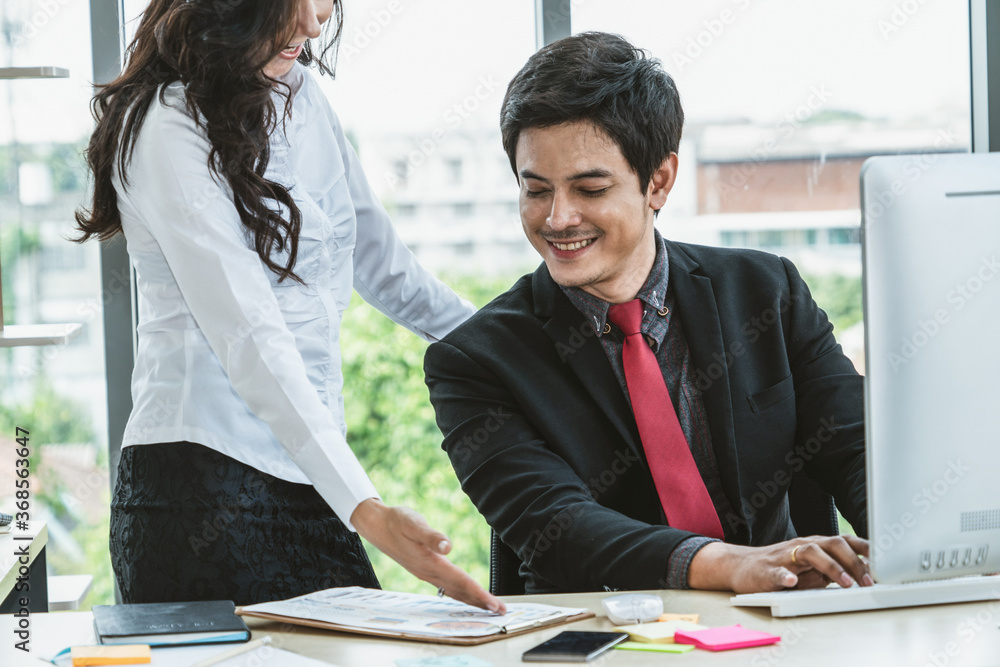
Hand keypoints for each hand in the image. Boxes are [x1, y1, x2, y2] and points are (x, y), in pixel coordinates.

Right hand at [350, 498, 506, 613]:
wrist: (377, 525)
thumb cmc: (396, 521)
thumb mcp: (413, 523)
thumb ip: (431, 536)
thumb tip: (448, 546)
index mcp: (429, 562)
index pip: (460, 582)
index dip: (479, 594)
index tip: (495, 604)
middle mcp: (428, 572)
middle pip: (460, 591)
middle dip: (481, 602)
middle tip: (501, 611)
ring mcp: (425, 574)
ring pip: (453, 591)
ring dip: (472, 600)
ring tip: (488, 608)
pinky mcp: (424, 570)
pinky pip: (446, 587)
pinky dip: (460, 593)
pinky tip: (466, 596)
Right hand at [688, 535, 872, 593]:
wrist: (741, 567)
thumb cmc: (781, 568)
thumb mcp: (812, 569)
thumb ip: (834, 569)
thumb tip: (864, 574)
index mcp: (815, 546)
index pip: (845, 541)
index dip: (866, 551)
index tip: (884, 564)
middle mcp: (802, 546)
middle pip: (832, 544)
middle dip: (854, 562)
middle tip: (868, 581)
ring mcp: (784, 556)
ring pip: (810, 552)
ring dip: (831, 567)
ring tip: (845, 583)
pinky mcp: (766, 569)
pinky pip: (777, 570)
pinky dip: (786, 575)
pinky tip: (792, 581)